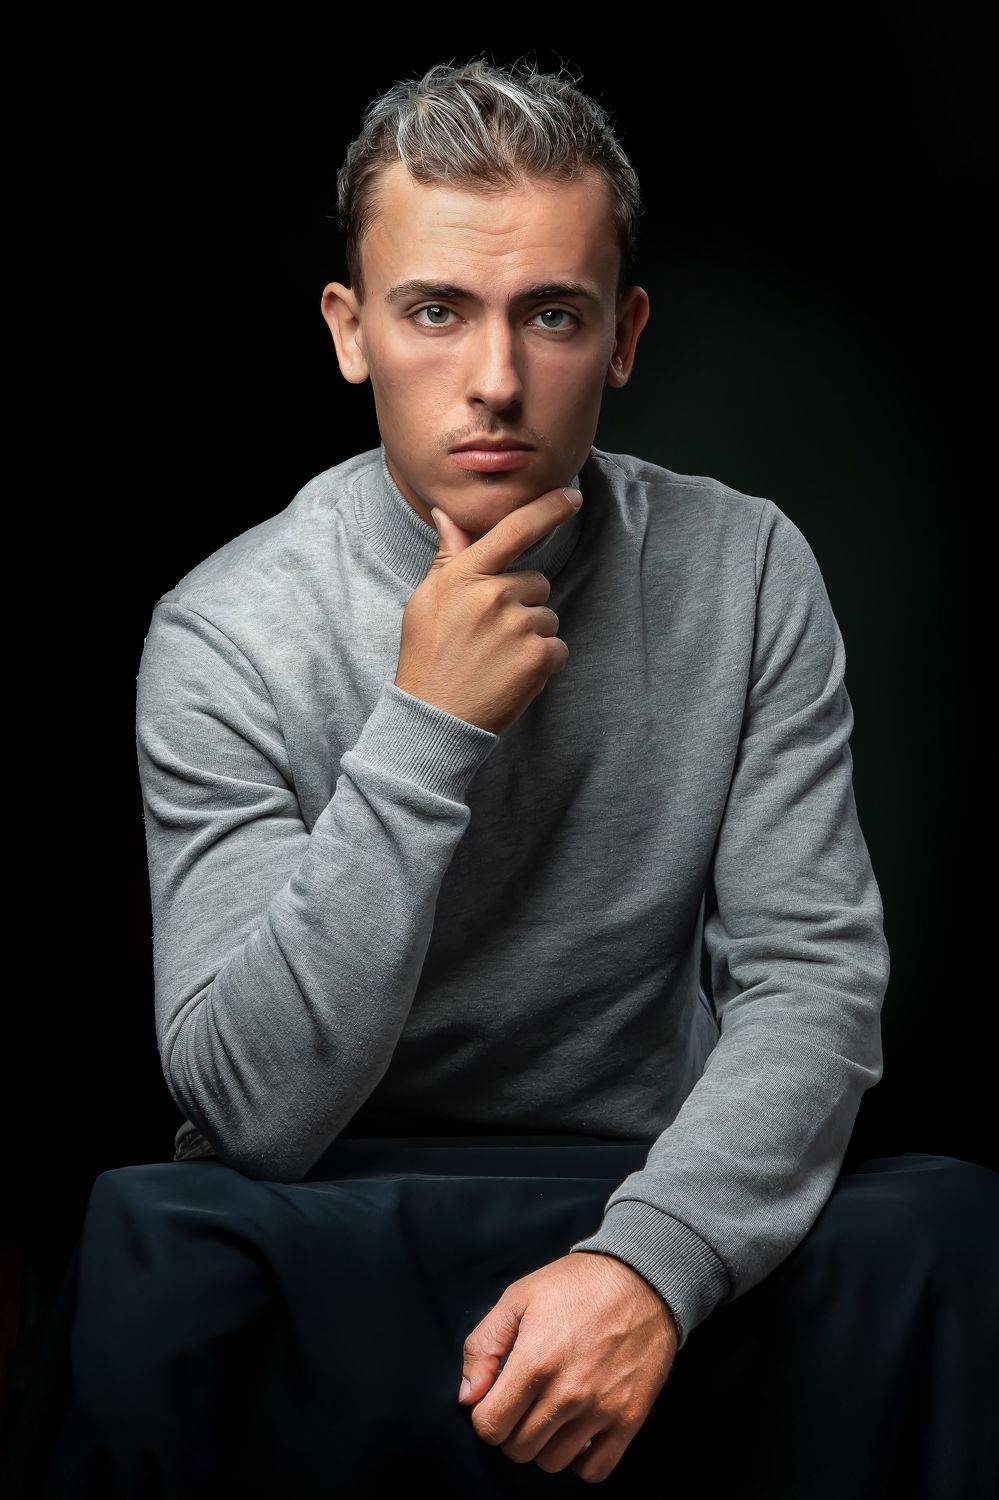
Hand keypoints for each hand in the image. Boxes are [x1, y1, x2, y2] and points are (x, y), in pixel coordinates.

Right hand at [394, 484, 582, 734]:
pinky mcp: (537, 657)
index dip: (548, 508)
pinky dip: (541, 663)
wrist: (434, 717)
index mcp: (465, 575)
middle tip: (490, 634)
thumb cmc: (427, 656)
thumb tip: (448, 515)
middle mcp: (494, 595)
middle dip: (523, 604)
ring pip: (547, 617)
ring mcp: (518, 626)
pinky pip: (557, 647)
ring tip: (496, 658)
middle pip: (537, 582)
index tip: (572, 495)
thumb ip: (448, 557)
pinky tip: (510, 675)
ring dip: (531, 636)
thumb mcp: (426, 601)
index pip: (514, 529)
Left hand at [457, 1250, 678, 1482]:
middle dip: (512, 1429)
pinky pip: (595, 1471)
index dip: (486, 1414)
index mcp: (535, 1362)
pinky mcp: (630, 1418)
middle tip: (524, 1402)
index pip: (490, 1426)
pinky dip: (580, 1460)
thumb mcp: (518, 1298)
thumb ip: (483, 1347)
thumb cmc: (575, 1285)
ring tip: (551, 1412)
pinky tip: (577, 1431)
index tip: (497, 1397)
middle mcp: (567, 1393)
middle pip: (518, 1450)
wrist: (642, 1278)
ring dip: (544, 1444)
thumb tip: (468, 1397)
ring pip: (552, 1463)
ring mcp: (601, 1409)